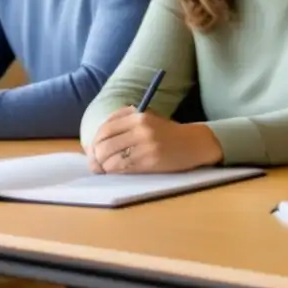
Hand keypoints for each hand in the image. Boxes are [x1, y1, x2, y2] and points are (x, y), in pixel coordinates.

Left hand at [89, 106, 222, 173]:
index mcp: (139, 116)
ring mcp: (146, 145)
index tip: (94, 151)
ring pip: (109, 158)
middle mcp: (141, 128)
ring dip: (104, 166)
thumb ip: (122, 125)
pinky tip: (118, 171)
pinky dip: (114, 171)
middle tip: (97, 164)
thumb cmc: (167, 133)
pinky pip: (121, 168)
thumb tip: (93, 146)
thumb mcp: (147, 120)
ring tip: (108, 168)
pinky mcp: (150, 161)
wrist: (194, 143)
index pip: (105, 129)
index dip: (94, 142)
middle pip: (103, 144)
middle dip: (95, 157)